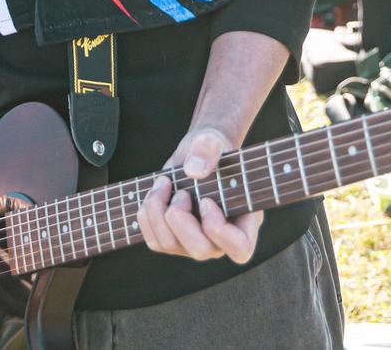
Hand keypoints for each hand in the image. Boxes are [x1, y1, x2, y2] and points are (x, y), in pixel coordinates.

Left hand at [138, 126, 262, 263]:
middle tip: (181, 192)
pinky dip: (147, 216)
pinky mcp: (173, 238)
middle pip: (201, 250)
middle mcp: (220, 237)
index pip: (240, 248)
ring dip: (158, 211)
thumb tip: (193, 170)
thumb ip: (208, 150)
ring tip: (164, 182)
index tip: (206, 201)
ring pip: (171, 244)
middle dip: (180, 220)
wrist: (195, 154)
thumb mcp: (211, 140)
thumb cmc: (211, 148)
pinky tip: (154, 192)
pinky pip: (155, 240)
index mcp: (243, 219)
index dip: (219, 231)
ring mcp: (195, 241)